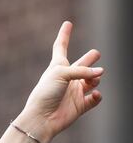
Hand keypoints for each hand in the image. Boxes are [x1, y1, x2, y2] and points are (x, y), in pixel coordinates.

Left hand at [15, 21, 102, 142]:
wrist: (42, 118)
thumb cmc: (45, 93)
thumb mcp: (61, 74)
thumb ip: (82, 70)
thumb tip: (101, 72)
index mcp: (57, 67)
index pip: (61, 47)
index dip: (65, 35)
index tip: (67, 23)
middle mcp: (67, 78)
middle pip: (82, 64)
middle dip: (90, 59)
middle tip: (95, 54)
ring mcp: (74, 91)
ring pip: (93, 80)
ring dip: (95, 77)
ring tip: (95, 77)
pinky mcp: (80, 105)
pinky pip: (94, 97)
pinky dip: (96, 95)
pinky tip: (94, 94)